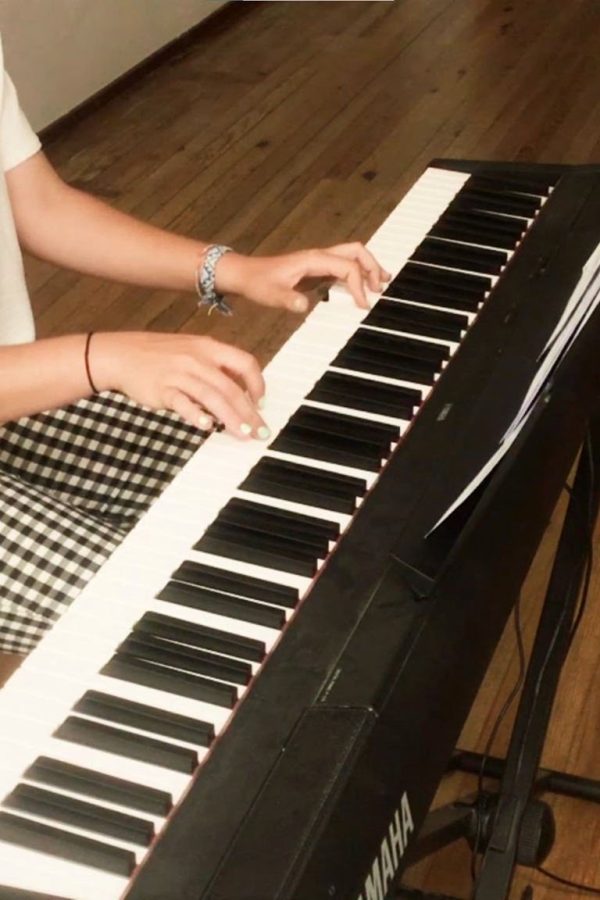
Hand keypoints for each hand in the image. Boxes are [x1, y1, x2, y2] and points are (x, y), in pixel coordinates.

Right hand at [89, 331, 267, 439]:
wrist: (122, 354)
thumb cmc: (159, 355)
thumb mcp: (193, 350)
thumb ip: (216, 368)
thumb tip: (242, 390)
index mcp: (209, 348)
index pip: (245, 363)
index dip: (258, 384)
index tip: (261, 403)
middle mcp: (197, 359)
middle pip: (231, 387)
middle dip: (249, 412)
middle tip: (259, 431)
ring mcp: (179, 373)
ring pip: (212, 397)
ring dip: (231, 418)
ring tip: (242, 434)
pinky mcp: (162, 388)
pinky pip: (183, 402)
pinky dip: (196, 415)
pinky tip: (206, 427)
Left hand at [215, 243, 391, 312]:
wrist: (244, 274)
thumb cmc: (257, 282)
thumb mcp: (271, 294)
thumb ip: (288, 300)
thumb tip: (303, 306)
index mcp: (313, 260)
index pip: (347, 267)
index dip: (358, 285)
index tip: (361, 305)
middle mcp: (319, 257)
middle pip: (356, 252)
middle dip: (372, 267)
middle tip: (381, 287)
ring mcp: (318, 261)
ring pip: (352, 257)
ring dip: (368, 267)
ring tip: (382, 283)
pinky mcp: (315, 269)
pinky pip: (343, 267)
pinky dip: (357, 274)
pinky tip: (361, 287)